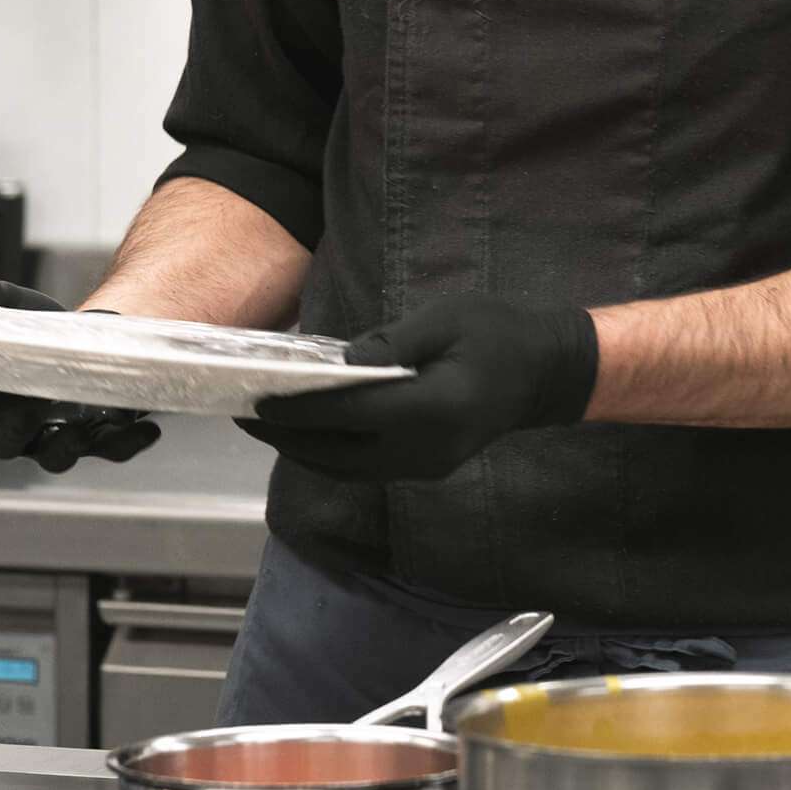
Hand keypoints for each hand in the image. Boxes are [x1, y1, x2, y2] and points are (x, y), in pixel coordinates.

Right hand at [0, 261, 160, 474]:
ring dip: (67, 447)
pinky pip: (109, 448)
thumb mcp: (12, 306)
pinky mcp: (95, 439)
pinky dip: (127, 441)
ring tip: (83, 430)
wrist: (87, 341)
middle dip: (13, 431)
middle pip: (3, 442)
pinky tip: (147, 427)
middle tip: (26, 414)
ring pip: (55, 456)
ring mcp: (55, 437)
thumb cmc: (36, 333)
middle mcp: (14, 425)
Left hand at [242, 294, 597, 481]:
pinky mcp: (425, 469)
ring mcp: (425, 467)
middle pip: (336, 454)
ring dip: (303, 449)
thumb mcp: (446, 319)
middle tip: (242, 415)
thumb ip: (390, 345)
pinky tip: (311, 430)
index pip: (345, 417)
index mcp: (431, 409)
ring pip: (346, 469)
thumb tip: (337, 366)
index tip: (254, 401)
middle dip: (285, 437)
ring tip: (266, 423)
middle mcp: (423, 450)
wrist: (548, 372)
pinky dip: (330, 452)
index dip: (294, 412)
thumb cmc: (499, 333)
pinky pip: (364, 468)